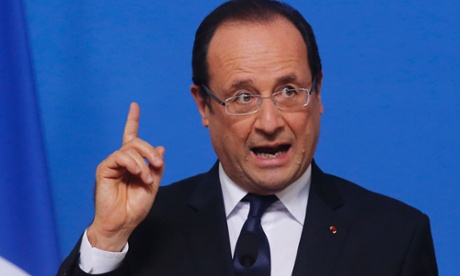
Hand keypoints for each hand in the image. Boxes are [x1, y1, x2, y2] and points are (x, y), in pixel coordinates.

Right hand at [87, 103, 164, 251]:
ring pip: (129, 148)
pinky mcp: (104, 169)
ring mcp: (112, 164)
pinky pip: (119, 156)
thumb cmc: (134, 207)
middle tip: (158, 164)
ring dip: (143, 161)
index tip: (134, 106)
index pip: (131, 137)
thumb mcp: (152, 185)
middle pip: (135, 142)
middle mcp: (121, 161)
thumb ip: (156, 167)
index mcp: (132, 163)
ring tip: (147, 178)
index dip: (132, 121)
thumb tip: (161, 147)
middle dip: (150, 150)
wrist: (122, 223)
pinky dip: (132, 163)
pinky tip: (138, 173)